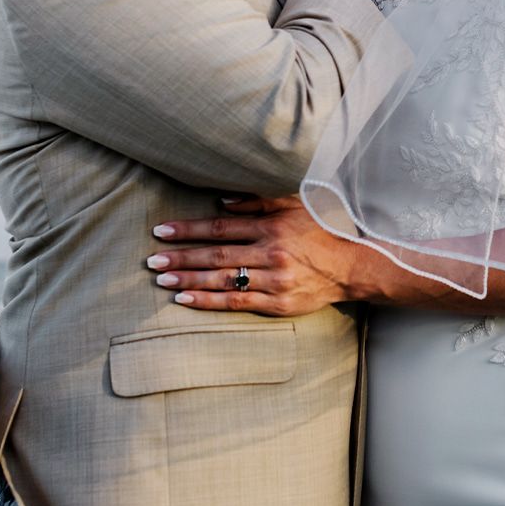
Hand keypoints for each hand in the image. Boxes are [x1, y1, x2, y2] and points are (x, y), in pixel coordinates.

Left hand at [146, 196, 364, 315]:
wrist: (353, 267)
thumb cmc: (321, 232)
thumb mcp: (295, 205)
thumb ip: (258, 201)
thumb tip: (220, 202)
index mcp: (272, 227)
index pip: (221, 228)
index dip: (189, 230)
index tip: (161, 232)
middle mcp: (271, 253)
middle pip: (216, 255)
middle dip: (181, 258)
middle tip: (151, 260)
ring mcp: (274, 280)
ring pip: (223, 281)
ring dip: (189, 281)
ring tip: (162, 280)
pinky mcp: (278, 303)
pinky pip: (237, 302)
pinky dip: (209, 302)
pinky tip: (185, 301)